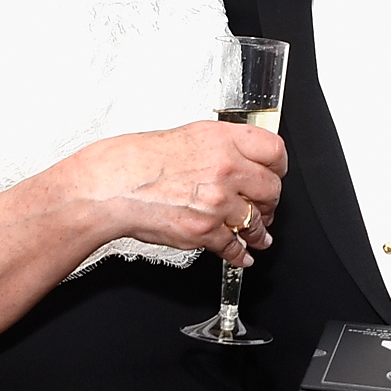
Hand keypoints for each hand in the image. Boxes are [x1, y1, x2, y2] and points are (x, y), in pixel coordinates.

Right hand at [67, 121, 286, 264]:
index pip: (274, 150)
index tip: (278, 173)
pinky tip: (242, 254)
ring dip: (259, 230)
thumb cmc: (137, 159)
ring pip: (256, 221)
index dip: (279, 165)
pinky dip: (240, 254)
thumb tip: (242, 160)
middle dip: (270, 199)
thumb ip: (220, 147)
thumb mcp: (188, 135)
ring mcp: (217, 202)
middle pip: (272, 188)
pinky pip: (233, 246)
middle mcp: (225, 169)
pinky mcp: (205, 231)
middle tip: (267, 204)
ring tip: (259, 233)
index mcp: (222, 140)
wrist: (111, 185)